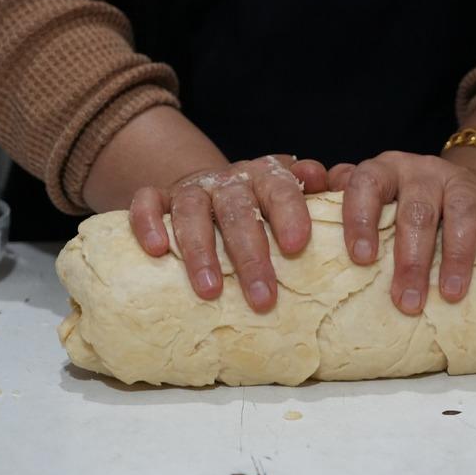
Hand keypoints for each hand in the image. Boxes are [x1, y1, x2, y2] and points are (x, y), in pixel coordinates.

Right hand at [128, 155, 327, 311]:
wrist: (213, 189)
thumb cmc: (261, 206)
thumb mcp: (290, 197)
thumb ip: (316, 193)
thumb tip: (329, 180)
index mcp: (265, 177)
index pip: (280, 188)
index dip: (289, 213)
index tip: (298, 246)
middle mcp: (228, 179)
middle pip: (237, 209)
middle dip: (251, 254)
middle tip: (263, 297)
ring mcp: (192, 188)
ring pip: (192, 211)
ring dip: (201, 250)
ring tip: (211, 290)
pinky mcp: (158, 197)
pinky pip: (147, 201)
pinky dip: (148, 222)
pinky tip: (157, 250)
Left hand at [327, 151, 475, 315]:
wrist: (459, 185)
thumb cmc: (400, 205)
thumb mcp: (368, 199)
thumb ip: (337, 202)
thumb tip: (307, 207)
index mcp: (385, 170)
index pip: (366, 183)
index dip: (362, 219)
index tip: (361, 259)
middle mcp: (424, 171)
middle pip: (417, 209)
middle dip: (412, 258)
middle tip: (406, 302)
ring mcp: (465, 181)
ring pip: (463, 209)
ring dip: (456, 254)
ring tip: (450, 295)